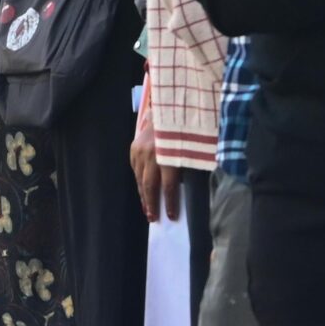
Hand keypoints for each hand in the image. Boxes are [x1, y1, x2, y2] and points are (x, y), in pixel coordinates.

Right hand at [131, 106, 180, 222]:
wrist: (169, 107)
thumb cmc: (185, 129)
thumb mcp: (190, 148)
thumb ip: (186, 167)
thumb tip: (183, 188)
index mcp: (168, 156)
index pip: (168, 186)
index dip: (170, 203)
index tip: (172, 217)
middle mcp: (151, 154)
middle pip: (150, 186)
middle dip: (152, 204)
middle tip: (154, 218)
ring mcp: (140, 150)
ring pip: (140, 179)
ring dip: (143, 195)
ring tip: (147, 209)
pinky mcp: (134, 147)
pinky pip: (135, 169)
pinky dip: (139, 181)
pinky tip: (142, 191)